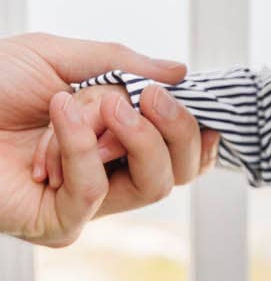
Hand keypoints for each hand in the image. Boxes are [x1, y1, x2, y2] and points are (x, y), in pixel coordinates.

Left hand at [0, 32, 218, 247]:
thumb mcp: (56, 57)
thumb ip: (120, 64)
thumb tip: (179, 72)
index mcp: (110, 139)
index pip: (177, 151)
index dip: (198, 133)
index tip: (203, 103)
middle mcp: (104, 174)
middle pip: (177, 171)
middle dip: (176, 130)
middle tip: (152, 97)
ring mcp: (84, 203)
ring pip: (151, 185)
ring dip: (131, 138)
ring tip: (91, 105)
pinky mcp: (59, 224)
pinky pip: (96, 191)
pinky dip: (82, 148)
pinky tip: (59, 116)